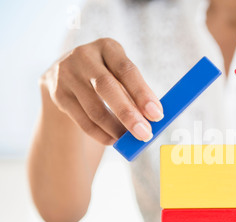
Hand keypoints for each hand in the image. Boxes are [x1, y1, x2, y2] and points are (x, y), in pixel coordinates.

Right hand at [40, 38, 162, 144]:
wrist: (67, 75)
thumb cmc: (107, 77)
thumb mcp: (120, 75)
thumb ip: (135, 93)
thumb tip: (152, 120)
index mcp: (107, 47)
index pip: (126, 70)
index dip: (142, 93)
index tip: (157, 115)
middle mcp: (84, 56)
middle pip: (107, 87)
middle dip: (128, 114)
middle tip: (145, 134)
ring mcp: (67, 74)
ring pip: (94, 108)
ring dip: (115, 128)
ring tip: (130, 140)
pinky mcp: (58, 94)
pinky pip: (83, 120)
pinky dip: (101, 134)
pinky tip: (113, 140)